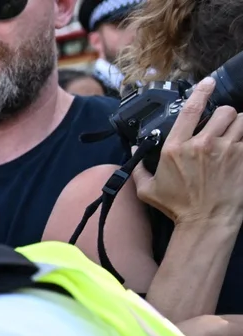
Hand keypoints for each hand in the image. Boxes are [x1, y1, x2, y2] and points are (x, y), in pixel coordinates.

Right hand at [134, 77, 242, 227]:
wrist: (206, 222)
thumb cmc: (177, 207)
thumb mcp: (148, 190)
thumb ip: (139, 168)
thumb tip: (133, 150)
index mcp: (176, 148)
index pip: (191, 109)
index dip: (201, 91)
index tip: (207, 83)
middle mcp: (202, 144)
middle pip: (223, 111)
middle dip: (224, 116)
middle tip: (221, 125)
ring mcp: (226, 150)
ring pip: (240, 121)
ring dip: (237, 126)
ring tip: (234, 134)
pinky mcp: (242, 158)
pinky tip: (240, 146)